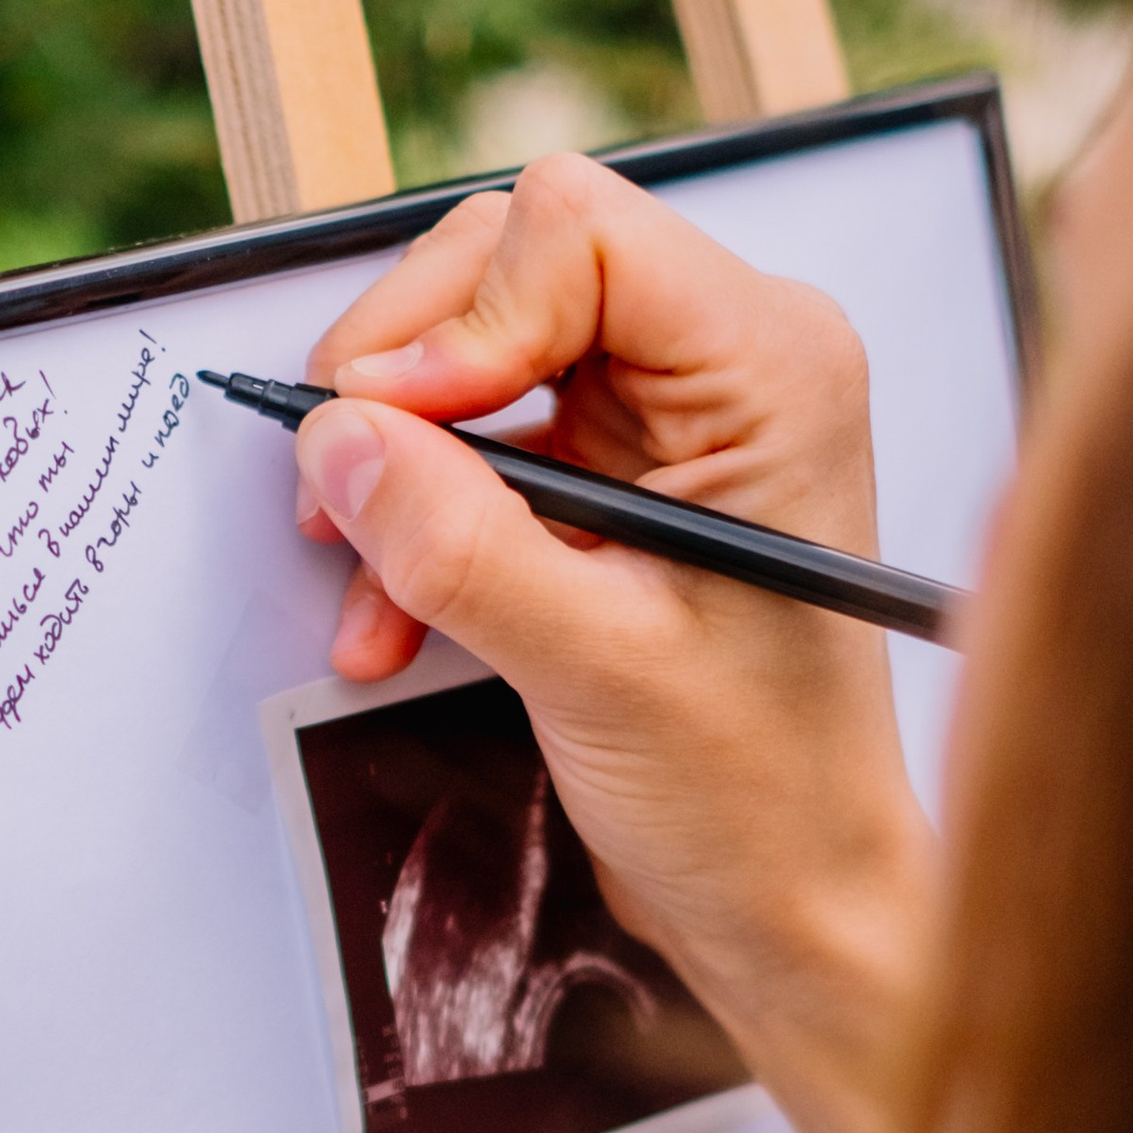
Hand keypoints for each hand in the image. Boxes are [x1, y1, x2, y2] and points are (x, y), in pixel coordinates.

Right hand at [299, 155, 935, 1132]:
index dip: (461, 320)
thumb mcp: (592, 670)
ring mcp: (674, 414)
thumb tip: (337, 436)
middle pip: (509, 263)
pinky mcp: (624, 475)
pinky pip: (482, 437)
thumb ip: (459, 543)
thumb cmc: (754, 796)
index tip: (394, 434)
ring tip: (365, 585)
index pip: (574, 231)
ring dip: (398, 461)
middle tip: (341, 490)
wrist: (795, 901)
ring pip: (477, 347)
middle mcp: (731, 360)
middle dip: (407, 379)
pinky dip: (421, 515)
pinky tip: (392, 618)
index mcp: (770, 367)